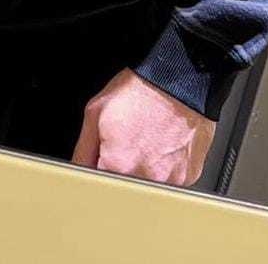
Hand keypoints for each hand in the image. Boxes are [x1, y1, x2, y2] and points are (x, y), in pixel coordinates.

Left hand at [71, 67, 216, 186]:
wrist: (178, 79)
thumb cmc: (141, 90)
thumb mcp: (96, 111)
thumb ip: (83, 150)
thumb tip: (78, 170)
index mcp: (119, 165)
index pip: (99, 186)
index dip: (98, 170)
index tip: (101, 159)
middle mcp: (147, 178)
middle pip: (125, 187)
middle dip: (120, 170)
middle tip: (126, 143)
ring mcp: (172, 180)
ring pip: (148, 185)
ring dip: (143, 169)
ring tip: (146, 141)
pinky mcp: (189, 175)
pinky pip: (170, 178)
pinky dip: (164, 165)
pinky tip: (162, 143)